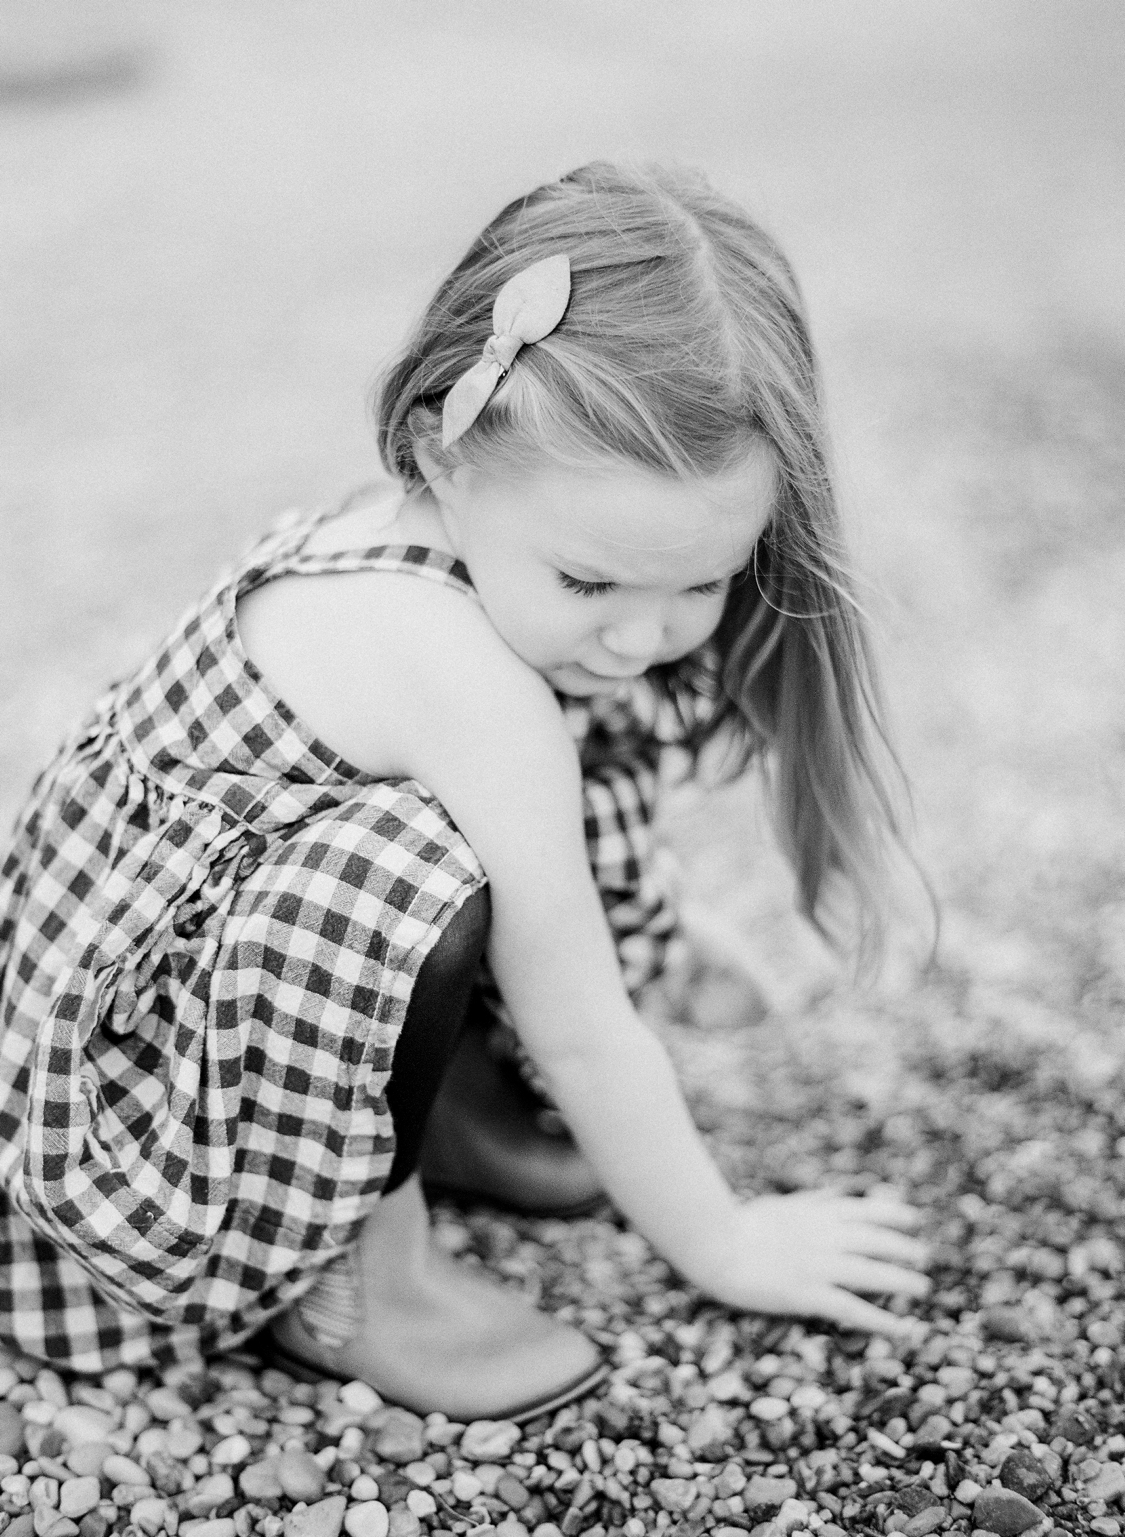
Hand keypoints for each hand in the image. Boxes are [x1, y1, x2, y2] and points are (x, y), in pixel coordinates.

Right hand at [697, 1188, 929, 1334]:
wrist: (713, 1242)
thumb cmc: (737, 1223)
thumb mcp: (779, 1204)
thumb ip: (810, 1200)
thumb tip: (837, 1192)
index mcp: (814, 1213)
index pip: (863, 1210)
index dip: (892, 1213)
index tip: (914, 1217)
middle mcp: (823, 1236)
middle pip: (874, 1240)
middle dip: (903, 1248)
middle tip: (925, 1256)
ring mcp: (817, 1265)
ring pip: (871, 1273)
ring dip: (901, 1280)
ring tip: (923, 1288)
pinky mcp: (807, 1293)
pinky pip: (852, 1308)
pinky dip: (880, 1320)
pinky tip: (902, 1329)